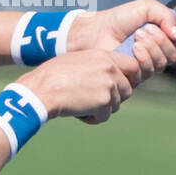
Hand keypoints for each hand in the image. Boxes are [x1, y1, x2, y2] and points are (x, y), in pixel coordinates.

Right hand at [15, 50, 134, 123]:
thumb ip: (97, 66)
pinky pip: (105, 116)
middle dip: (114, 98)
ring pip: (116, 105)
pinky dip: (93, 118)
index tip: (119, 87)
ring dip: (101, 109)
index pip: (132, 67)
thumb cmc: (52, 75)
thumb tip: (109, 77)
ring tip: (82, 105)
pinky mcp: (104, 102)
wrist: (42, 89)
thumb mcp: (78, 60)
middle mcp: (110, 68)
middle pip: (127, 90)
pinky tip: (79, 112)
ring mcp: (108, 85)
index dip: (128, 79)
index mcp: (104, 55)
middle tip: (95, 101)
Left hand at [65, 0, 175, 85]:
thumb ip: (167, 16)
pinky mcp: (135, 77)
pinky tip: (132, 48)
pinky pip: (149, 71)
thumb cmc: (119, 19)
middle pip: (174, 55)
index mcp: (163, 39)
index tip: (174, 35)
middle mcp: (157, 54)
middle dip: (161, 40)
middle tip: (144, 30)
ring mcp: (146, 67)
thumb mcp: (146, 7)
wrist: (97, 31)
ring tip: (136, 37)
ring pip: (162, 64)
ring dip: (151, 46)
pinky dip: (143, 56)